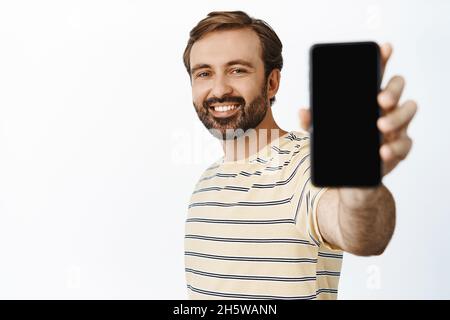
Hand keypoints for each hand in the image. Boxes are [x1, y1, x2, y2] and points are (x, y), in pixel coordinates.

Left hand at [299, 43, 417, 176]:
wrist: (348, 180)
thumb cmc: (338, 149)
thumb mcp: (320, 135)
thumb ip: (312, 122)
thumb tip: (303, 111)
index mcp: (366, 100)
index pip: (377, 74)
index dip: (382, 59)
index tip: (383, 48)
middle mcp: (384, 109)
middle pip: (397, 88)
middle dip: (392, 89)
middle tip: (379, 99)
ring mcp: (394, 128)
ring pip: (407, 112)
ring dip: (397, 117)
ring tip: (380, 126)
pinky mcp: (398, 150)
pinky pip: (405, 145)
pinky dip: (395, 148)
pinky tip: (382, 151)